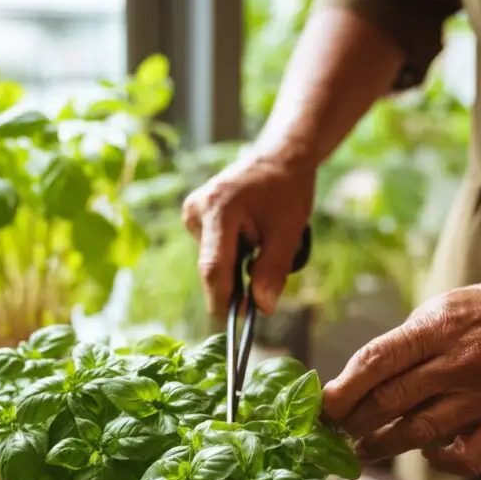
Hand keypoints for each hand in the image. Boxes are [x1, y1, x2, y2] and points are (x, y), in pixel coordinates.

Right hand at [182, 151, 315, 317]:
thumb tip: (262, 308)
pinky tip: (248, 236)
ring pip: (211, 261)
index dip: (223, 299)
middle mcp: (198, 210)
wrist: (279, 158)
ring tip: (260, 243)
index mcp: (220, 209)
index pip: (214, 267)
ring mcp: (193, 212)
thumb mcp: (288, 232)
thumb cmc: (287, 191)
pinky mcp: (194, 216)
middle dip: (235, 282)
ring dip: (235, 266)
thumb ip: (273, 270)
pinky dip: (230, 254)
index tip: (234, 321)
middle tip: (262, 283)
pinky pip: (211, 250)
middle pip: (211, 267)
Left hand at [322, 284, 480, 476]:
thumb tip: (358, 377)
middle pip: (390, 400)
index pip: (377, 360)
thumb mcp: (445, 309)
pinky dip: (440, 462)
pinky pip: (465, 457)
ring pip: (418, 432)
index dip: (344, 387)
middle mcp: (458, 363)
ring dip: (381, 445)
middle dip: (353, 420)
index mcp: (437, 328)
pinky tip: (427, 454)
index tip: (323, 405)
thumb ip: (406, 341)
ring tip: (362, 449)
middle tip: (336, 430)